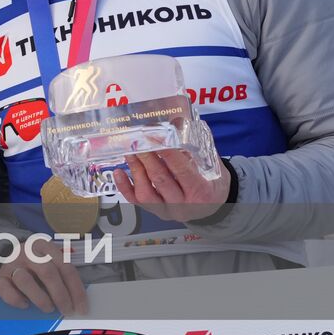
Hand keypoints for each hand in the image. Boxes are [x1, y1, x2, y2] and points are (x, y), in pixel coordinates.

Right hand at [0, 237, 88, 315]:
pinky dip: (17, 300)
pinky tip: (25, 304)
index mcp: (45, 246)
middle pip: (47, 273)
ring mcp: (11, 264)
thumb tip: (79, 300)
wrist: (6, 254)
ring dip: (40, 298)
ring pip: (25, 281)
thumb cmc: (35, 263)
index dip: (76, 290)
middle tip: (67, 311)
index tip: (81, 308)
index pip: (65, 267)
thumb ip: (63, 273)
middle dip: (61, 295)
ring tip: (48, 308)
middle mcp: (27, 253)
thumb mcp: (50, 260)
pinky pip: (6, 290)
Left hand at [114, 149, 230, 222]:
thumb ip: (195, 147)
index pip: (183, 171)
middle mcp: (184, 205)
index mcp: (202, 192)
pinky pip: (136, 202)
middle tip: (138, 142)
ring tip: (130, 153)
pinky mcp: (155, 212)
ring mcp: (168, 210)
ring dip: (136, 170)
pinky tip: (119, 172)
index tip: (157, 138)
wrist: (214, 204)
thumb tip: (175, 122)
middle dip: (148, 159)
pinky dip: (125, 187)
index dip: (168, 154)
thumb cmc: (212, 181)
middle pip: (161, 181)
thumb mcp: (211, 164)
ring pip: (146, 194)